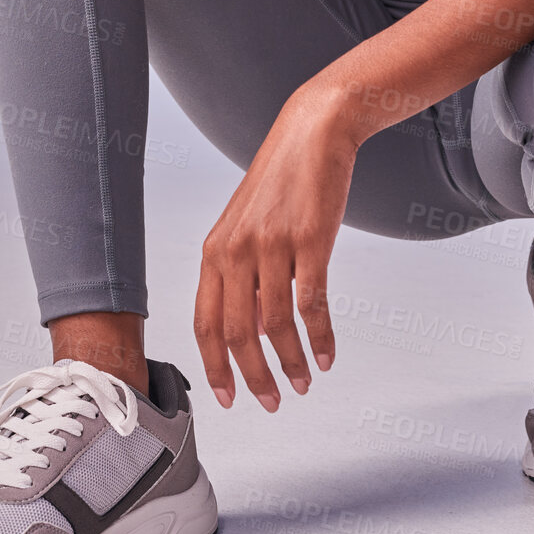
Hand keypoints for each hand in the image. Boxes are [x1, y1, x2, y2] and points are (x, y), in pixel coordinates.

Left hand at [194, 97, 356, 410]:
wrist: (313, 132)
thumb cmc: (282, 181)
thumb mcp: (249, 227)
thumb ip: (244, 278)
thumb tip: (252, 334)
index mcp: (216, 250)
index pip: (205, 323)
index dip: (216, 367)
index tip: (230, 399)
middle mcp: (236, 250)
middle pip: (236, 333)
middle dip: (254, 377)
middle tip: (273, 402)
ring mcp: (271, 245)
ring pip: (275, 325)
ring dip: (291, 363)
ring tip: (304, 383)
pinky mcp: (309, 240)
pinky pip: (312, 304)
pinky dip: (321, 337)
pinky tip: (328, 355)